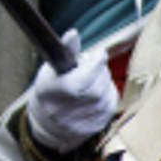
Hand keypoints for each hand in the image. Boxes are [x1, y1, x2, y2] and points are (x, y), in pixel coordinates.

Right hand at [26, 29, 118, 150]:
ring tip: (94, 78)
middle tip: (94, 65)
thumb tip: (73, 34)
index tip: (98, 54)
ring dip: (105, 81)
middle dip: (100, 71)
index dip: (95, 64)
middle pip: (97, 87)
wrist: (49, 124)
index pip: (81, 80)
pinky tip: (99, 90)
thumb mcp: (52, 68)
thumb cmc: (51, 89)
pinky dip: (108, 92)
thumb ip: (66, 52)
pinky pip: (111, 103)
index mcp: (50, 92)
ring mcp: (81, 123)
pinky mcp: (95, 126)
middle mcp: (63, 112)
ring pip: (106, 94)